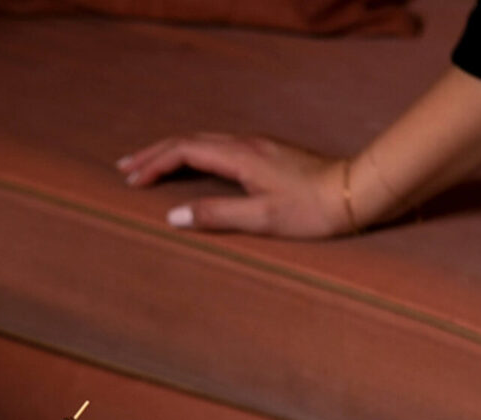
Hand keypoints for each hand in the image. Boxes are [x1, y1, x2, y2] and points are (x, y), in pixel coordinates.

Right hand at [118, 133, 352, 237]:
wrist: (354, 192)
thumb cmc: (312, 209)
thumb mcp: (262, 218)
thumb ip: (216, 214)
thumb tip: (174, 216)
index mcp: (239, 156)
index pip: (184, 151)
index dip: (154, 165)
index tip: (132, 182)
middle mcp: (245, 144)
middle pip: (188, 140)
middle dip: (154, 153)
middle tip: (125, 167)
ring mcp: (256, 146)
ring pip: (203, 140)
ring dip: (171, 152)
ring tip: (148, 165)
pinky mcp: (266, 154)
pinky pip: (217, 146)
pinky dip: (192, 154)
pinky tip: (189, 165)